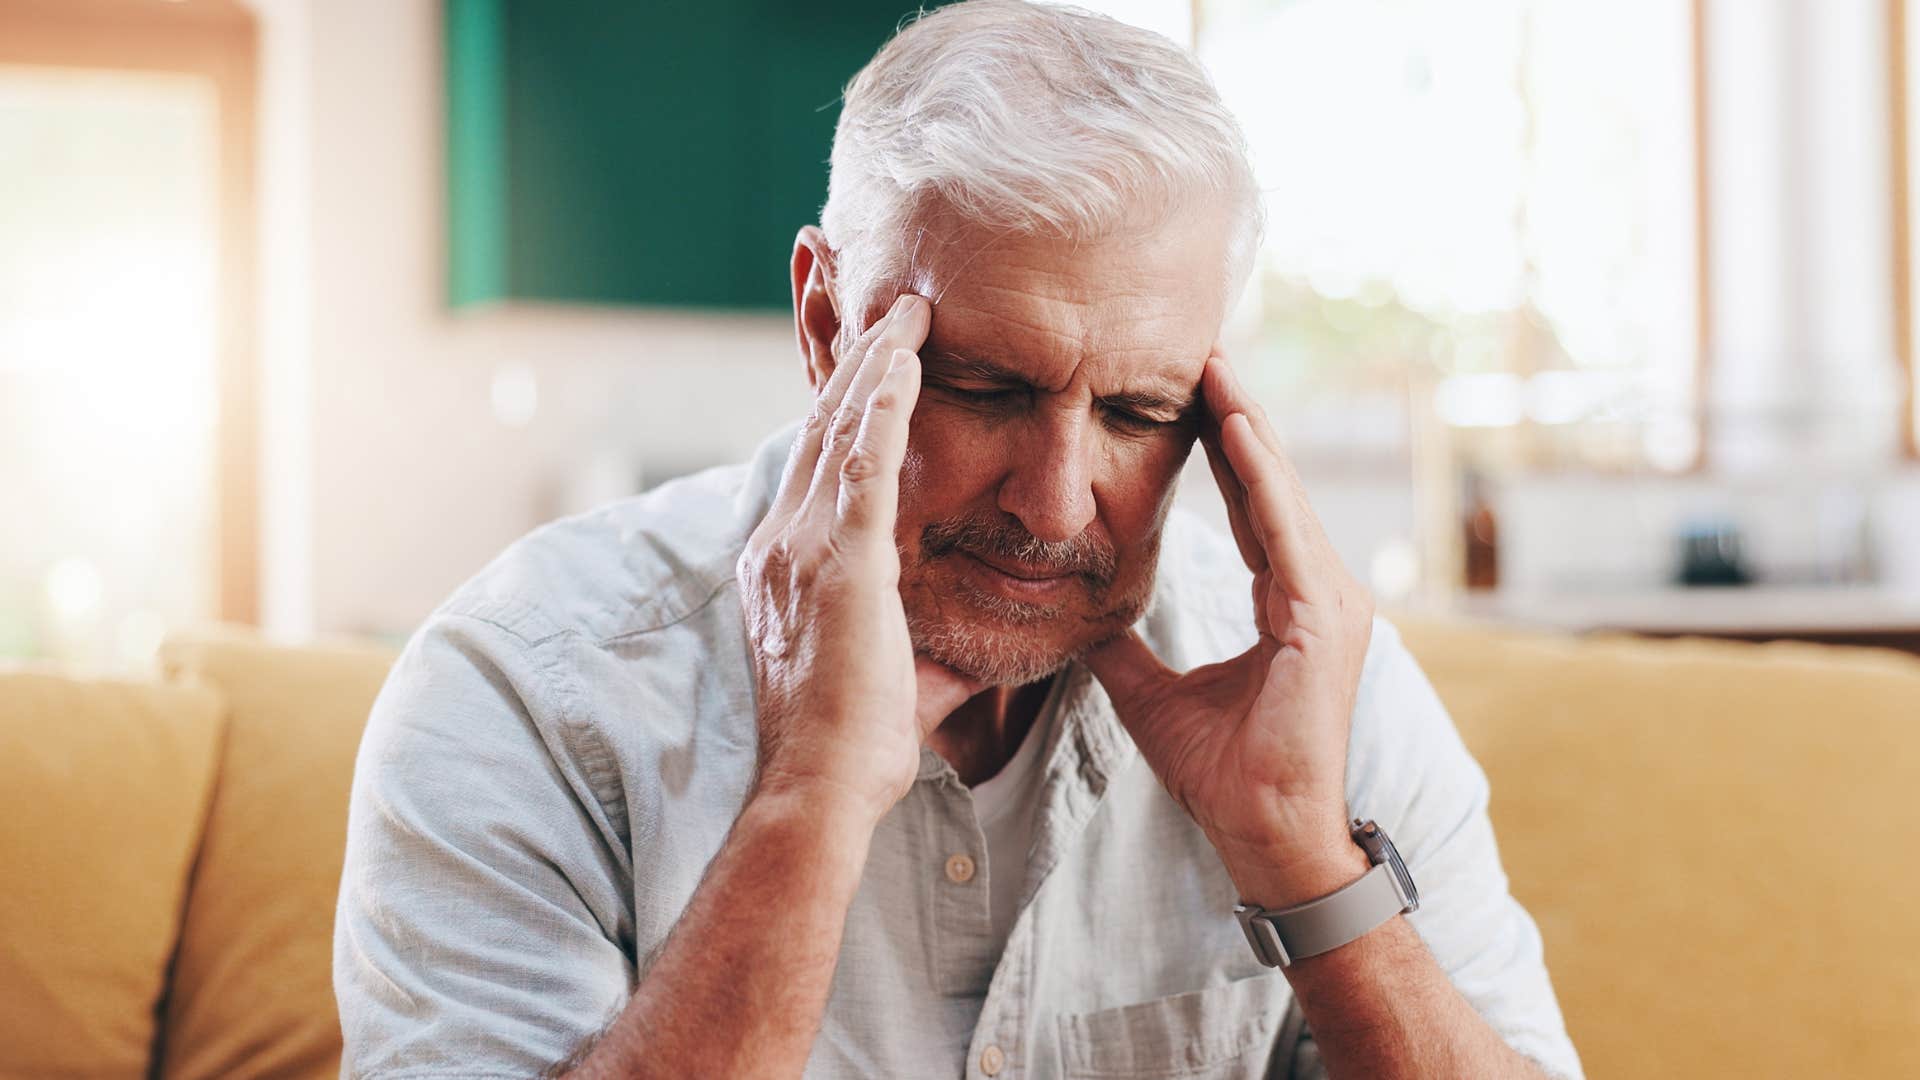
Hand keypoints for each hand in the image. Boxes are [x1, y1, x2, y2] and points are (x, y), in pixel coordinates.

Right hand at [737, 294, 982, 824]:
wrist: (819, 791)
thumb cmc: (849, 754)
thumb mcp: (878, 681)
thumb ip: (913, 653)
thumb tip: (958, 659)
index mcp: (781, 568)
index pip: (811, 465)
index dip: (837, 406)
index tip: (867, 362)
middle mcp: (779, 543)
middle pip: (816, 426)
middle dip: (849, 361)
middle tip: (882, 302)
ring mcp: (804, 546)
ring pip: (839, 425)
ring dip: (874, 360)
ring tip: (907, 307)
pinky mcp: (843, 557)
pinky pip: (866, 455)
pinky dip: (886, 397)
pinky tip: (910, 353)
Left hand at [1083, 353, 1374, 903]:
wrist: (1263, 835)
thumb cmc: (1224, 775)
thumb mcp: (1151, 697)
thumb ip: (1124, 650)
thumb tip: (1077, 619)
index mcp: (1287, 604)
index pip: (1248, 506)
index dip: (1220, 450)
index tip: (1191, 394)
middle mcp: (1315, 592)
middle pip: (1268, 485)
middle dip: (1234, 415)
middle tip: (1204, 348)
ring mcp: (1328, 603)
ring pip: (1279, 494)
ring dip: (1246, 427)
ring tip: (1216, 366)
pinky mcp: (1323, 620)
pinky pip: (1284, 533)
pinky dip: (1260, 480)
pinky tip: (1236, 429)